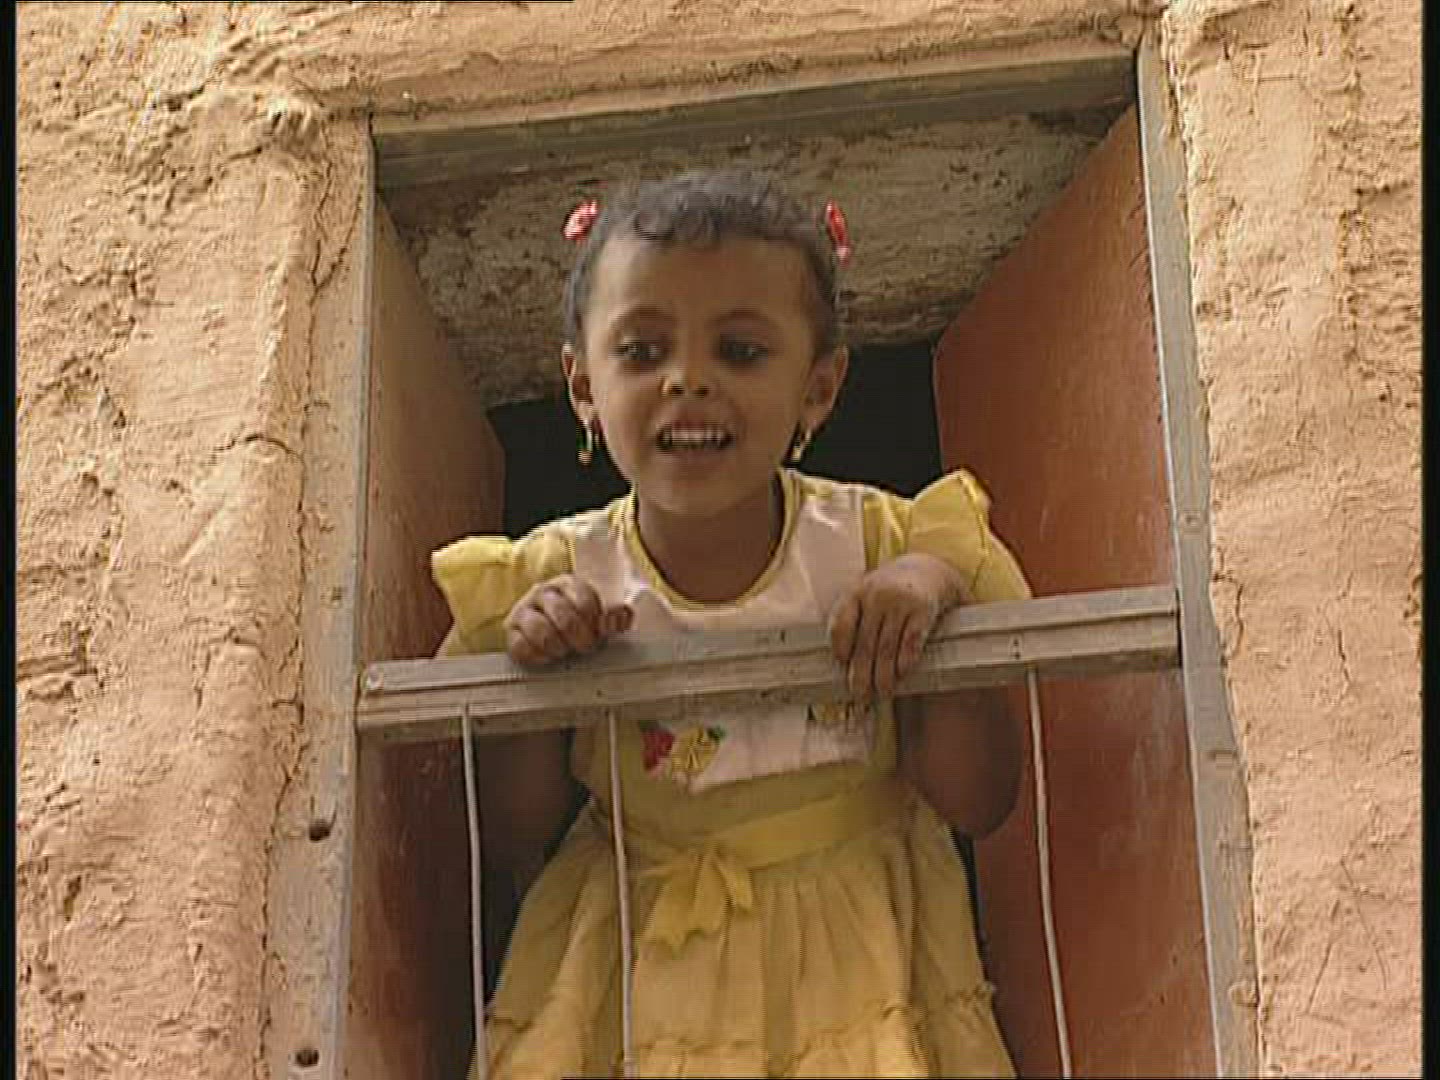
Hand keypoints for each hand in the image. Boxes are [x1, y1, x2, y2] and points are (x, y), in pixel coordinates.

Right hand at [504, 575, 632, 666]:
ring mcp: (524, 611)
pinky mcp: (511, 632)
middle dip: (580, 638)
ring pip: (540, 629)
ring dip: (557, 646)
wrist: (547, 627)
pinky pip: (520, 646)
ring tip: (565, 651)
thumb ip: (616, 616)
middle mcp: (543, 593)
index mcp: (568, 584)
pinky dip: (537, 655)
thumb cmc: (577, 622)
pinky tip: (547, 656)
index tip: (600, 632)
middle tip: (585, 646)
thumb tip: (620, 618)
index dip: (595, 621)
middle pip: (563, 616)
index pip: (584, 600)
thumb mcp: (599, 616)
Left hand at [828, 554, 965, 698]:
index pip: (842, 622)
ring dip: (884, 674)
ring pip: (887, 646)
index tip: (842, 664)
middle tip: (860, 695)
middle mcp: (876, 595)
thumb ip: (853, 621)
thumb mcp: (866, 595)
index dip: (841, 646)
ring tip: (882, 692)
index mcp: (856, 592)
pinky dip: (905, 659)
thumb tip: (843, 664)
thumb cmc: (889, 592)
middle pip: (865, 642)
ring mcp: (900, 602)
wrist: (928, 569)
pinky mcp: (923, 610)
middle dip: (861, 673)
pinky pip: (912, 640)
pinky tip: (902, 674)